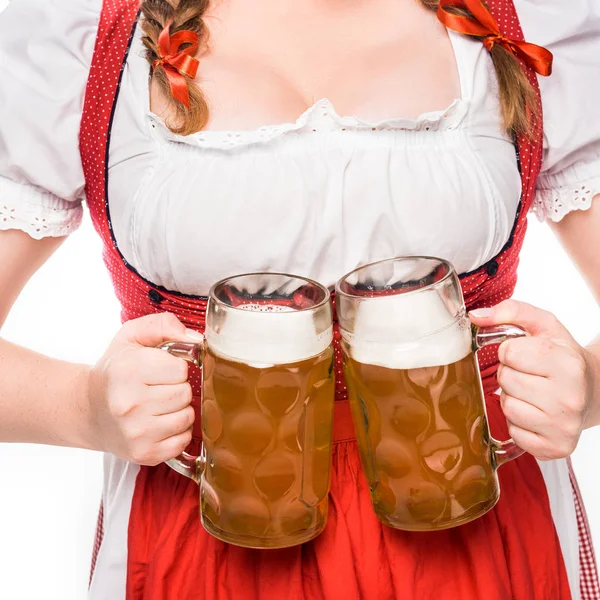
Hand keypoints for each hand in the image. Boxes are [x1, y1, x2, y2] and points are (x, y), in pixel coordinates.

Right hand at [88, 313, 196, 464]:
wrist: (88, 410)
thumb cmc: (115, 371)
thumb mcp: (132, 336)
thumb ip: (163, 325)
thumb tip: (195, 339)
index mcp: (128, 371)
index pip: (180, 369)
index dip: (175, 367)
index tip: (162, 369)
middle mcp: (130, 404)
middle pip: (185, 393)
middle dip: (178, 387)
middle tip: (160, 387)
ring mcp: (136, 433)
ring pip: (187, 417)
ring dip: (180, 409)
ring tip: (160, 404)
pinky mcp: (144, 454)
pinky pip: (183, 440)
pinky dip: (178, 431)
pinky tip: (161, 422)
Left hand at [470, 300, 595, 460]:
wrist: (592, 391)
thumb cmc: (562, 357)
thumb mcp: (543, 326)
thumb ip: (511, 311)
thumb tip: (476, 316)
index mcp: (567, 363)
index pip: (509, 352)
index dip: (510, 351)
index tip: (525, 355)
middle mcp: (569, 397)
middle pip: (506, 379)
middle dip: (509, 374)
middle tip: (529, 375)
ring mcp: (564, 425)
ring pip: (507, 407)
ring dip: (512, 398)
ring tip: (531, 393)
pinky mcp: (556, 448)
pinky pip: (514, 432)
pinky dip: (517, 422)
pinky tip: (535, 413)